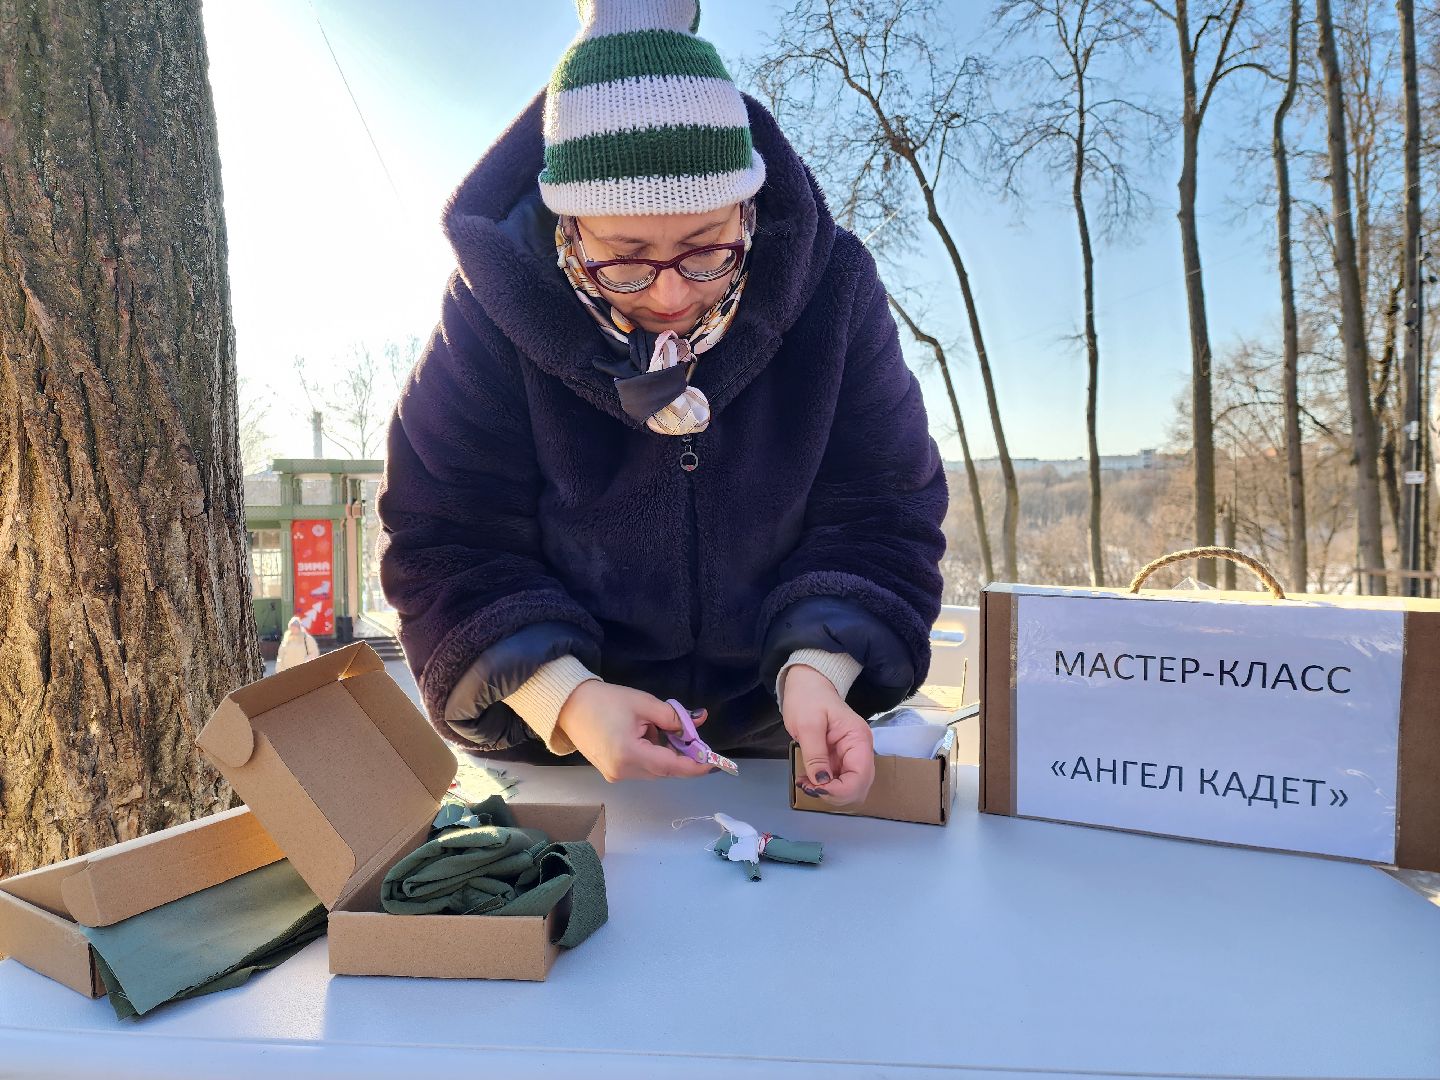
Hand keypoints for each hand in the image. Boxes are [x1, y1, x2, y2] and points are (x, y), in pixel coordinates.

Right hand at [557, 681, 713, 781]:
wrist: (568, 705)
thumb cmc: (604, 700)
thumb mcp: (643, 703)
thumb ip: (673, 716)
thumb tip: (698, 722)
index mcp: (629, 755)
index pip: (672, 766)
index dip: (695, 765)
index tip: (715, 762)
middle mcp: (623, 772)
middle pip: (664, 769)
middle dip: (681, 754)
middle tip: (693, 736)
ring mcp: (615, 775)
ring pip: (654, 770)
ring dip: (665, 753)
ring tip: (659, 728)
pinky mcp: (611, 772)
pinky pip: (641, 767)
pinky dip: (652, 754)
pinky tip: (648, 735)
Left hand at [782, 665, 874, 805]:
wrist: (808, 685)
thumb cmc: (808, 698)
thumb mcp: (807, 724)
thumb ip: (815, 754)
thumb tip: (822, 782)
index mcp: (859, 739)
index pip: (860, 777)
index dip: (840, 790)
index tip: (816, 788)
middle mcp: (860, 751)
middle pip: (858, 788)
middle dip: (834, 794)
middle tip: (808, 786)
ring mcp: (851, 757)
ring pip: (849, 789)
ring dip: (828, 793)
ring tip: (805, 783)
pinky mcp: (840, 760)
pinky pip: (838, 782)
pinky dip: (824, 787)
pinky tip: (807, 780)